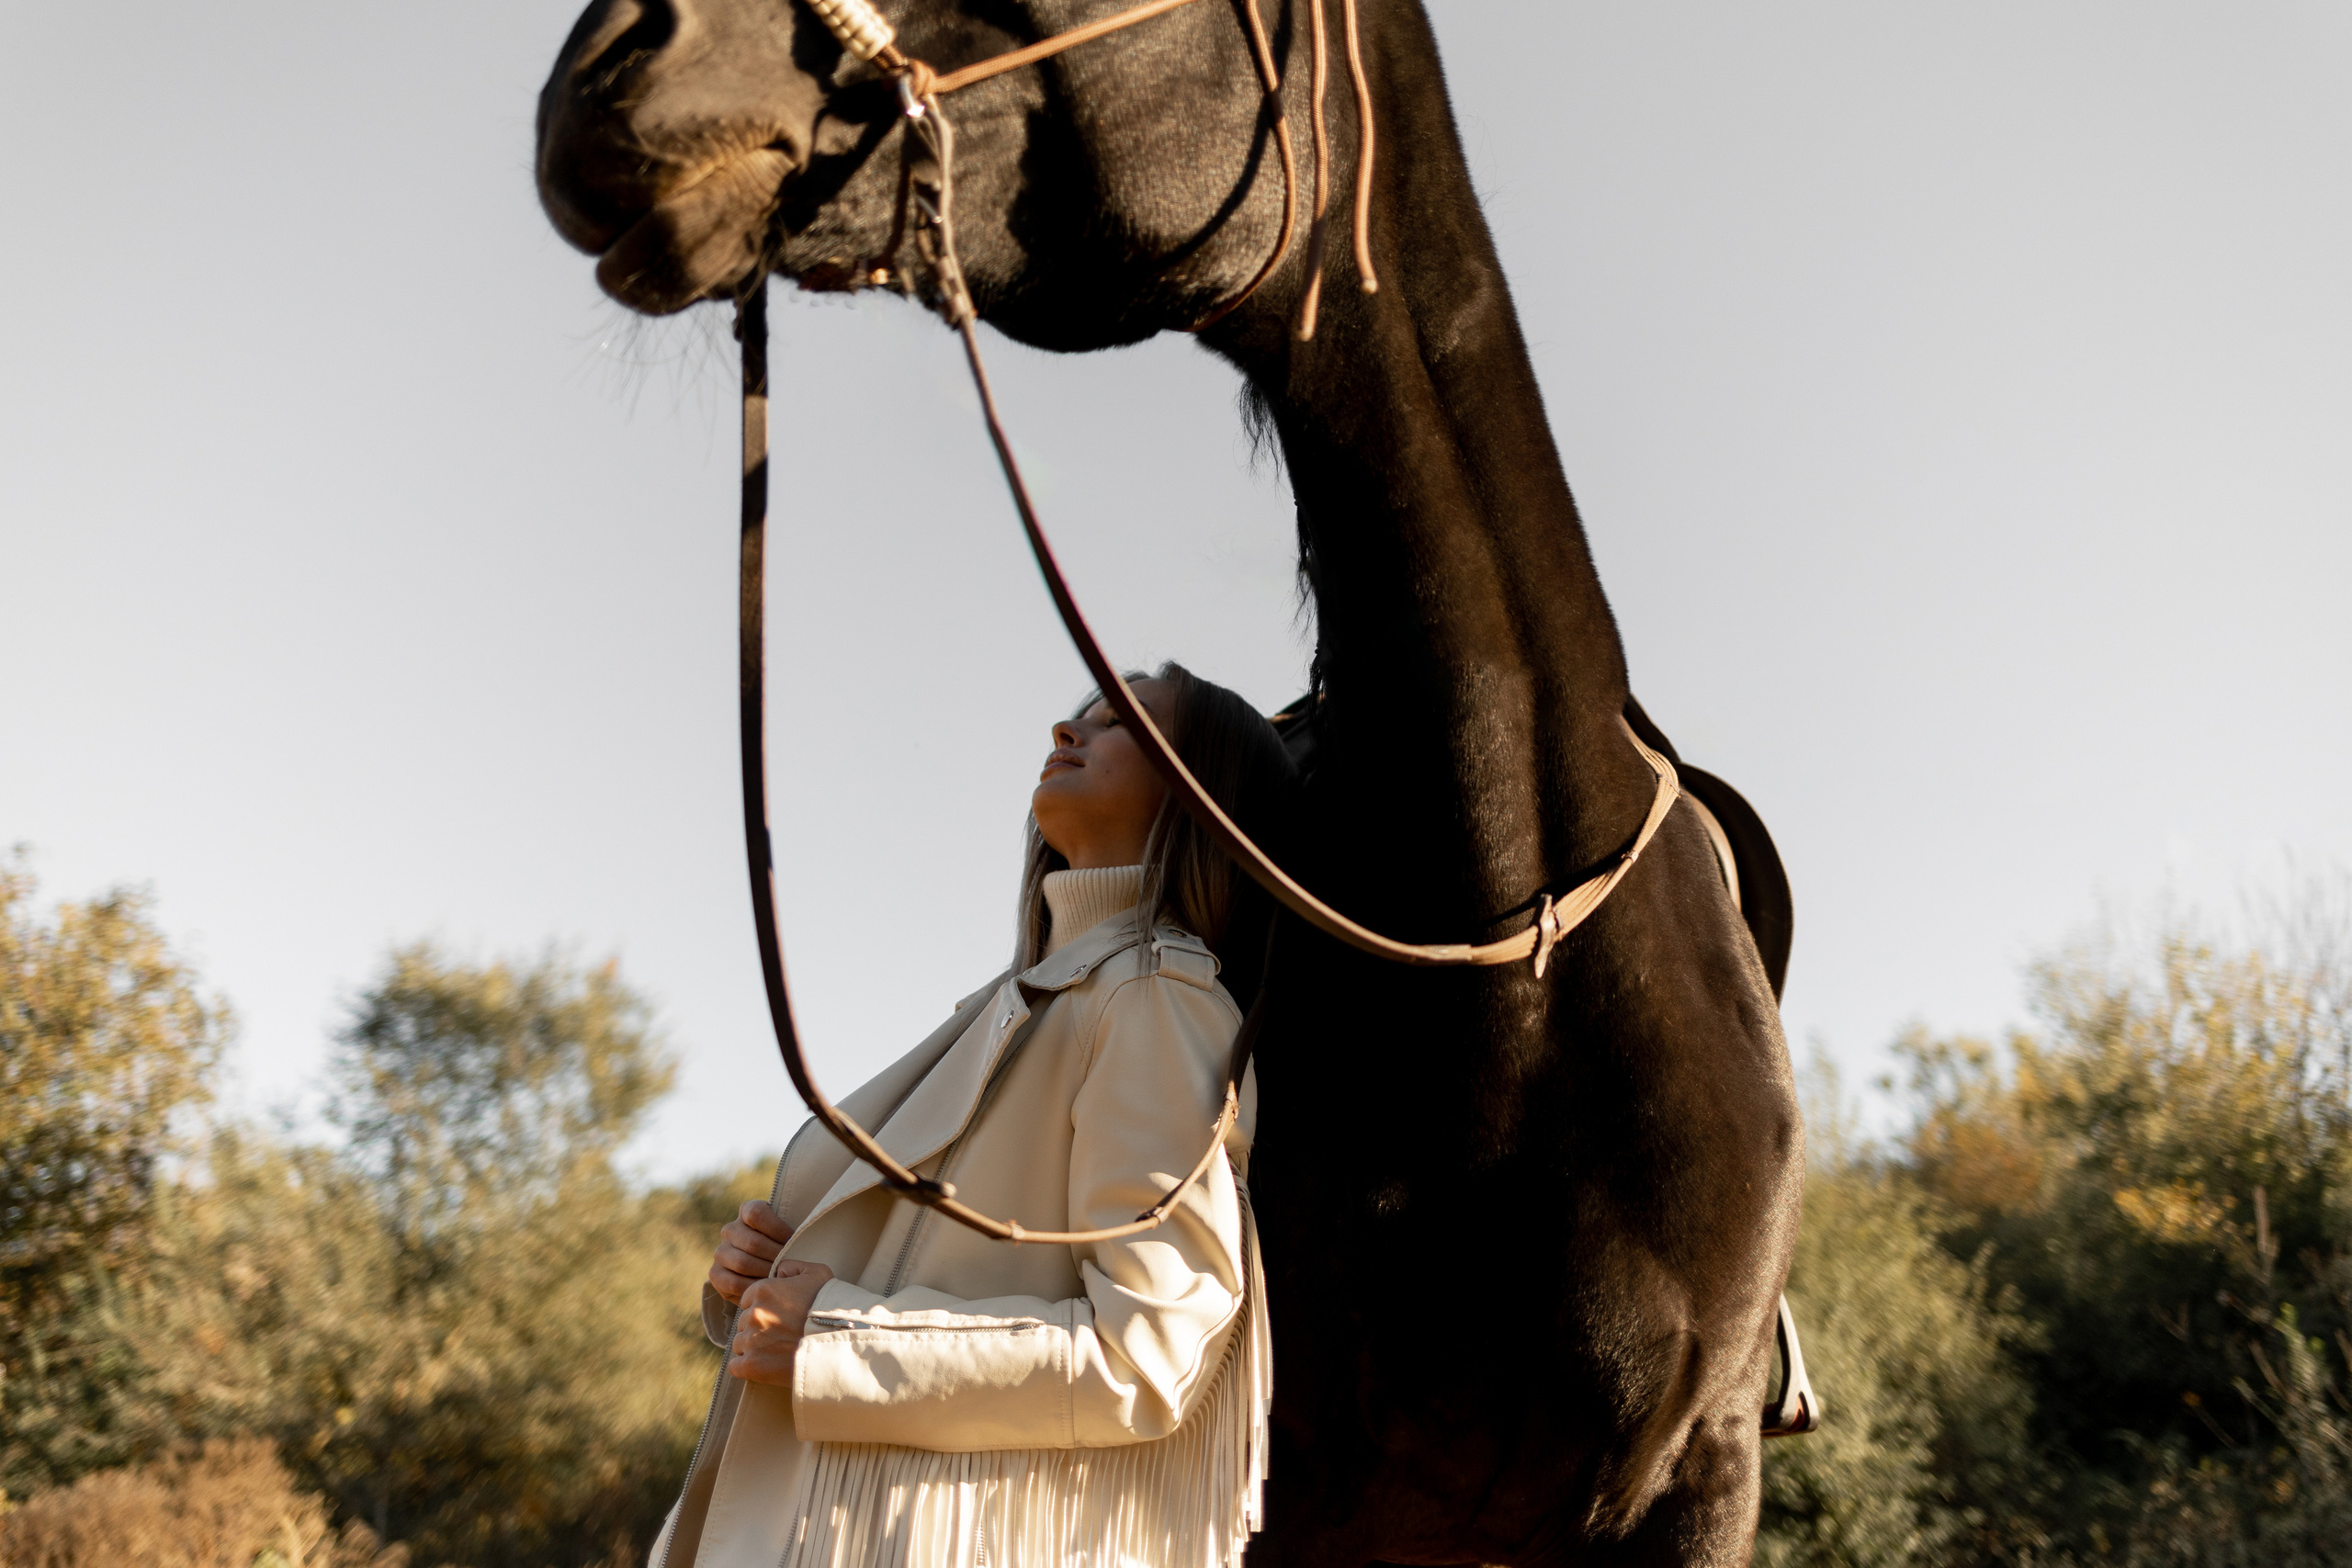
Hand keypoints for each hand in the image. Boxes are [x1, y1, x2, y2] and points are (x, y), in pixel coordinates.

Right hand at [708, 1200, 793, 1304]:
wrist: (766, 1273)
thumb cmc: (784, 1250)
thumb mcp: (788, 1235)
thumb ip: (791, 1232)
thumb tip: (799, 1239)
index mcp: (747, 1211)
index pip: (756, 1214)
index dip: (777, 1229)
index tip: (792, 1241)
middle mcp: (730, 1229)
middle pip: (753, 1242)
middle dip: (775, 1258)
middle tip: (789, 1268)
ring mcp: (720, 1251)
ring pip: (742, 1263)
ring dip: (764, 1274)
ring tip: (780, 1280)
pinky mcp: (715, 1273)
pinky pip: (732, 1282)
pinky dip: (751, 1288)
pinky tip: (764, 1290)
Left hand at [729, 1261, 832, 1387]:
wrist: (839, 1344)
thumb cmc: (831, 1308)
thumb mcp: (817, 1273)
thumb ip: (791, 1266)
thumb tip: (778, 1270)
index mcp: (763, 1290)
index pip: (748, 1300)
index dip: (764, 1309)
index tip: (779, 1317)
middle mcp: (753, 1313)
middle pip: (744, 1322)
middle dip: (759, 1328)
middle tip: (781, 1335)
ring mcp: (751, 1340)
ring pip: (740, 1344)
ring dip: (753, 1348)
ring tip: (777, 1352)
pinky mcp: (752, 1365)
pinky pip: (735, 1367)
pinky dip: (746, 1368)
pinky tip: (763, 1366)